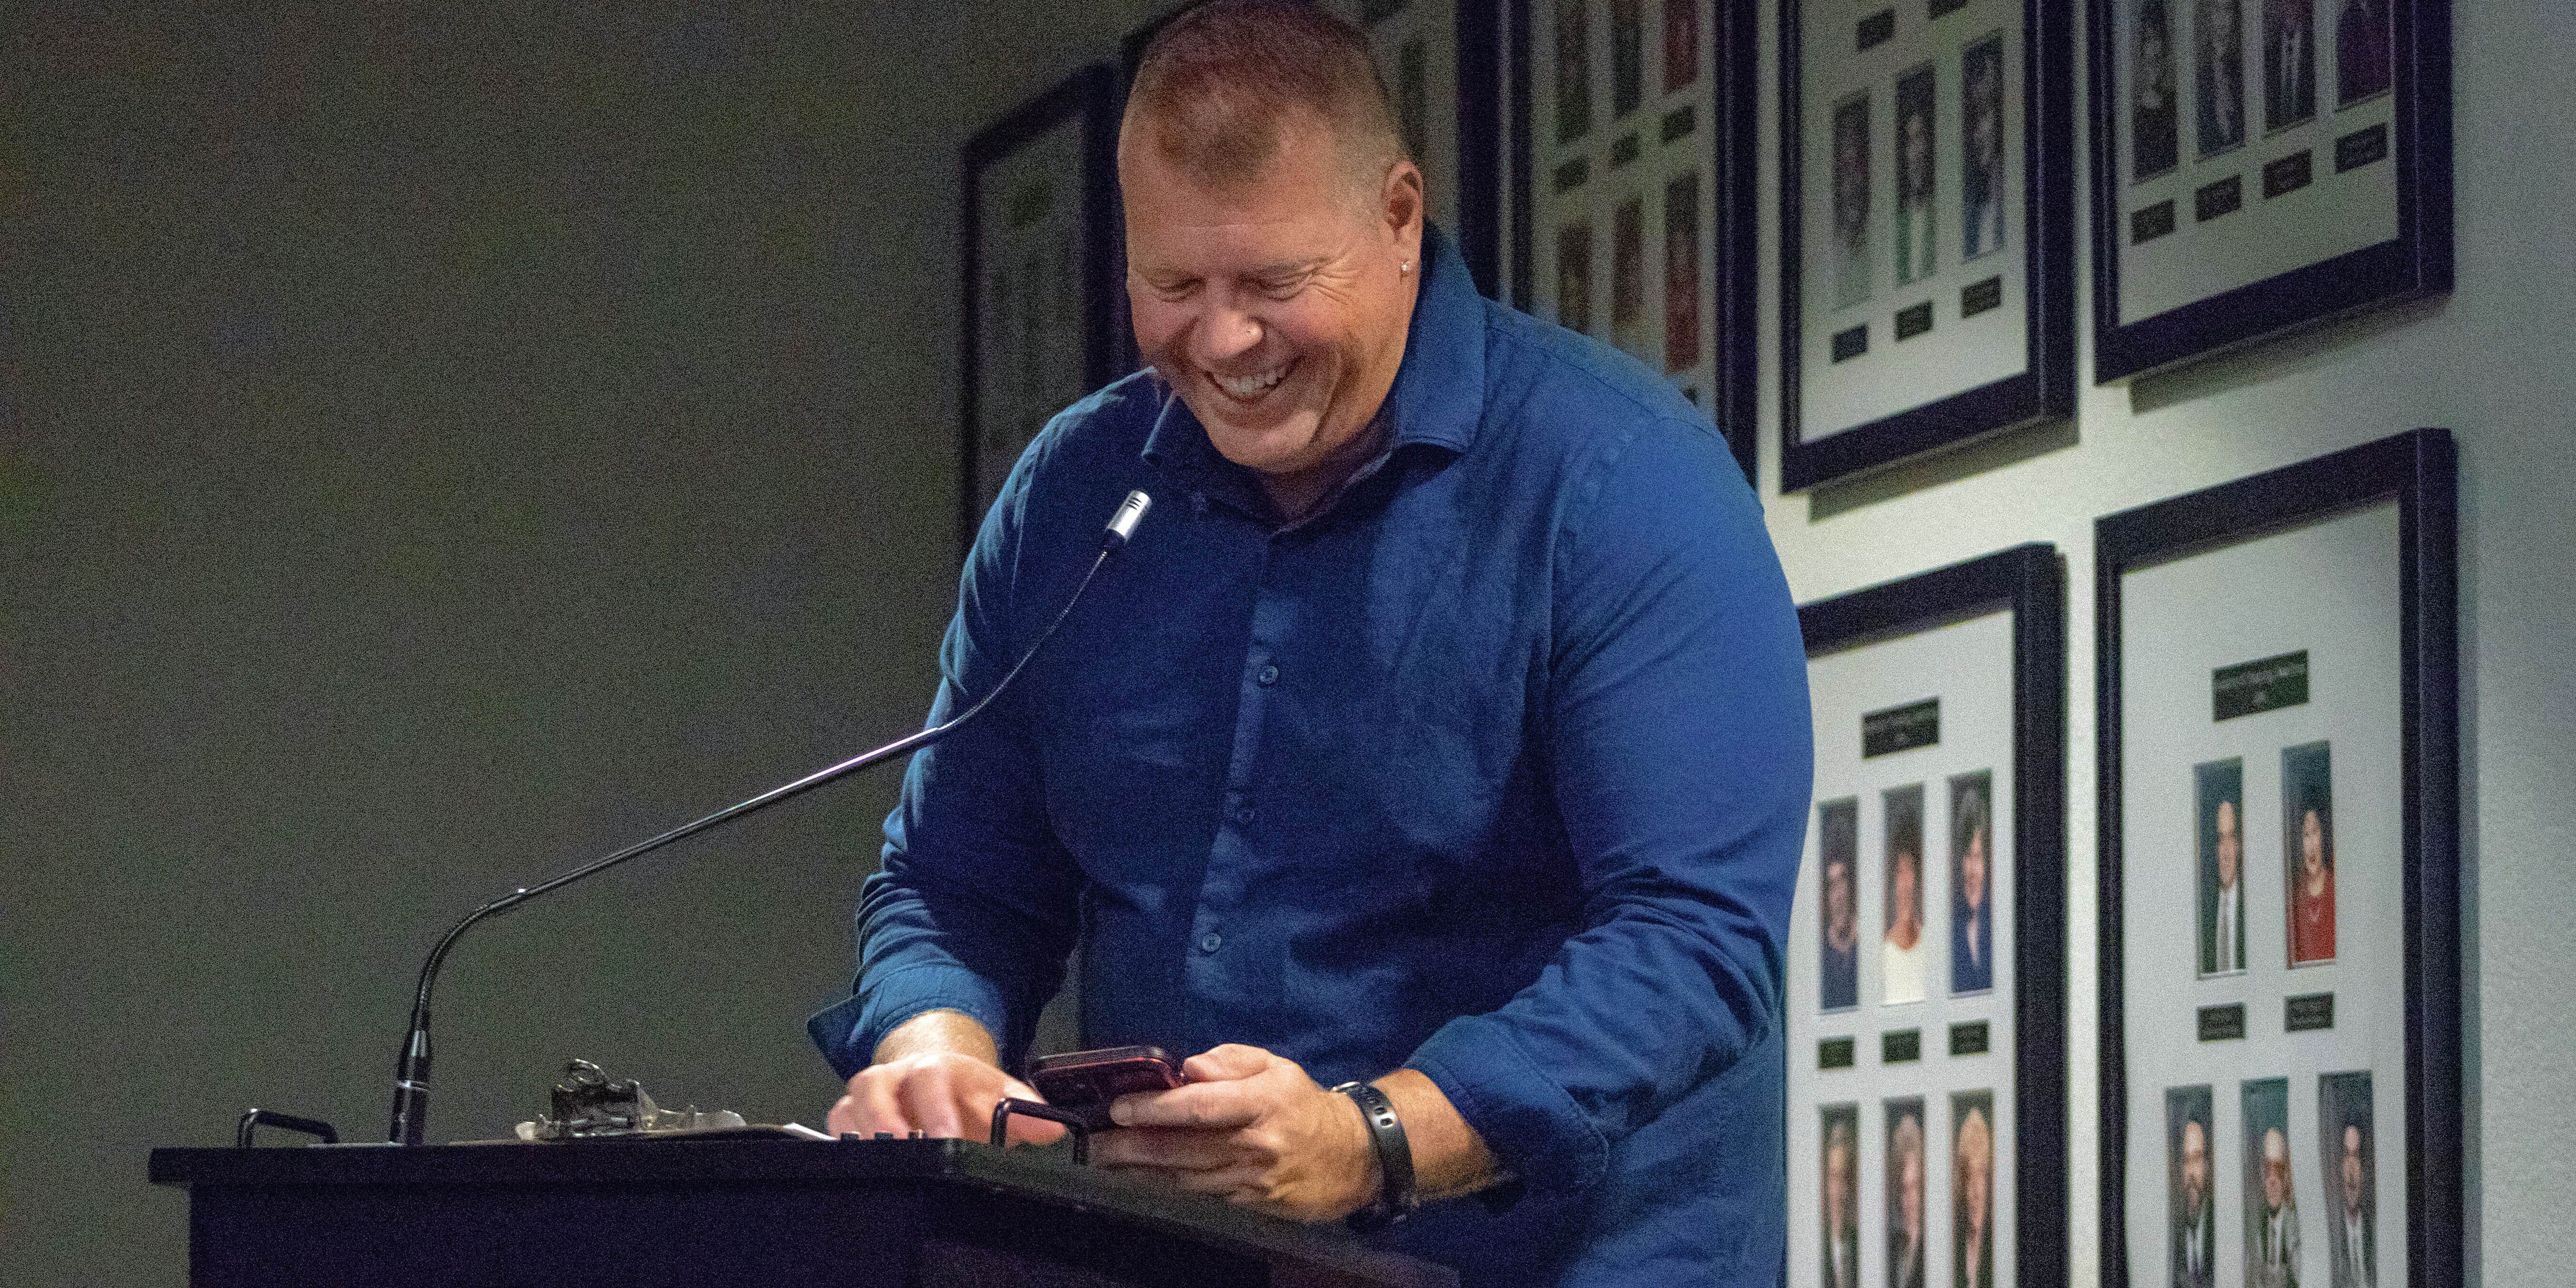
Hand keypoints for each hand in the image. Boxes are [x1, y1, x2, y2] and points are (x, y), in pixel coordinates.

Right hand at [824, 1010, 1064, 1145]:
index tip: (945, 1137)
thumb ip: (1024, 1111)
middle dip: (882, 1119)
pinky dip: (843, 1145)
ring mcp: (868, 1096)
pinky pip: (836, 1126)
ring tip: (878, 1167)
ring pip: (847, 1105)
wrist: (939, 1077)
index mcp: (936, 1068)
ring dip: (860, 1135)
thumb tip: (1051, 1129)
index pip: (930, 1076)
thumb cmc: (968, 1093)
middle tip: (899, 1150)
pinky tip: (862, 1171)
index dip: (935, 1107)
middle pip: (874, 1085)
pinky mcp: (849, 1117)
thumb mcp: (1000, 1095)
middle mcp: (895, 1077)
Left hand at [1089, 1044, 1378, 1222]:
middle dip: (1132, 1146)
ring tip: (1104, 1161)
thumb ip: (1232, 1060)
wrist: (1352, 1158)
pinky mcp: (1248, 1203)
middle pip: (1182, 1147)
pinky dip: (1163, 1186)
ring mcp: (1250, 1179)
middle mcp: (1254, 1144)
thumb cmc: (1303, 1104)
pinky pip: (1197, 1193)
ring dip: (1139, 1170)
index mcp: (1262, 1103)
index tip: (1119, 1107)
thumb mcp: (1276, 1067)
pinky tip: (1138, 1178)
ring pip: (1183, 1176)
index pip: (1200, 1106)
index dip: (1156, 1108)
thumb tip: (1189, 1067)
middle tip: (1095, 1143)